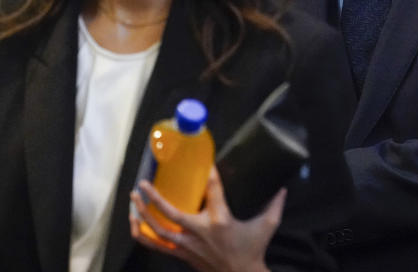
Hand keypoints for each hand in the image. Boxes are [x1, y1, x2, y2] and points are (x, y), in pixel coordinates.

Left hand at [129, 167, 285, 271]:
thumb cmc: (253, 250)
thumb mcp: (267, 226)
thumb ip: (275, 205)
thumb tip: (283, 188)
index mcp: (221, 221)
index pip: (213, 192)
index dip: (210, 175)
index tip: (206, 163)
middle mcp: (200, 232)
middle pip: (171, 214)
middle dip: (154, 198)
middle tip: (144, 183)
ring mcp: (188, 245)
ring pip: (158, 230)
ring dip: (143, 214)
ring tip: (134, 198)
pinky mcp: (182, 254)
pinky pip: (156, 245)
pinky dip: (142, 235)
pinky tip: (134, 224)